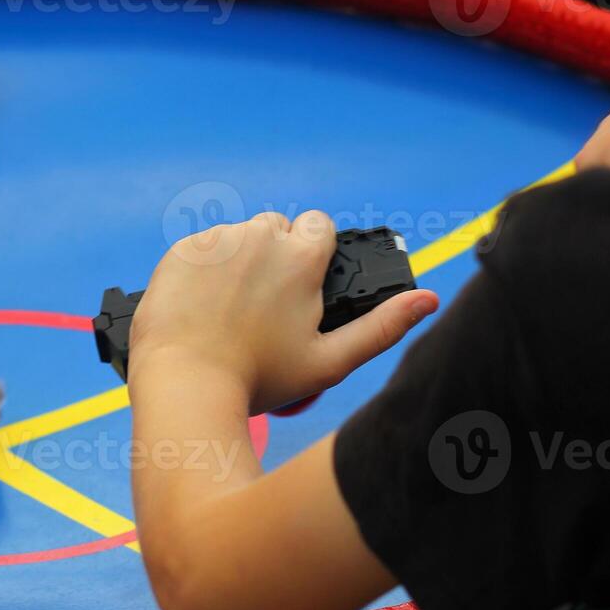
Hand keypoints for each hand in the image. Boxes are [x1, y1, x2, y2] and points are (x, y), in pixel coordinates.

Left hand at [129, 212, 438, 413]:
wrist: (185, 384)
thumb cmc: (260, 378)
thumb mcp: (330, 361)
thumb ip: (383, 327)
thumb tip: (428, 300)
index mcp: (300, 257)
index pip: (319, 225)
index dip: (315, 252)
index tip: (305, 279)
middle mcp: (258, 237)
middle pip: (278, 228)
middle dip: (278, 255)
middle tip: (267, 304)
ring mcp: (215, 241)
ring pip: (238, 237)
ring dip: (241, 260)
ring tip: (233, 308)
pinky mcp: (181, 251)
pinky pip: (201, 248)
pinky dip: (204, 269)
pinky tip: (203, 305)